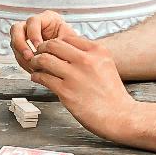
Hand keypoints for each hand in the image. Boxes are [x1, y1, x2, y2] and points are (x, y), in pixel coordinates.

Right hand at [9, 11, 67, 70]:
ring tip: (32, 66)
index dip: (33, 34)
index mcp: (46, 18)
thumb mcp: (70, 41)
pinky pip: (18, 54)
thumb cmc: (73, 44)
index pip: (33, 21)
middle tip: (29, 57)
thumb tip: (50, 51)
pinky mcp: (24, 48)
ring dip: (21, 56)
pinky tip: (33, 69)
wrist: (73, 56)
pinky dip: (24, 63)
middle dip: (21, 45)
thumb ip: (60, 43)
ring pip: (14, 43)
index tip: (38, 46)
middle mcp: (33, 25)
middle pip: (16, 29)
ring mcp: (26, 36)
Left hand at [19, 30, 143, 144]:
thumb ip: (89, 56)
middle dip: (42, 49)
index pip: (67, 37)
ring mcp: (75, 76)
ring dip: (36, 61)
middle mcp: (86, 60)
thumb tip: (68, 50)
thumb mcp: (106, 65)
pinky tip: (37, 78)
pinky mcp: (66, 91)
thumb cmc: (112, 94)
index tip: (50, 49)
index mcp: (97, 51)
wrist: (119, 116)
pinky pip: (43, 77)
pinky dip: (36, 76)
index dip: (56, 43)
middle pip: (53, 44)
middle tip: (38, 54)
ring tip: (35, 66)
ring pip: (44, 59)